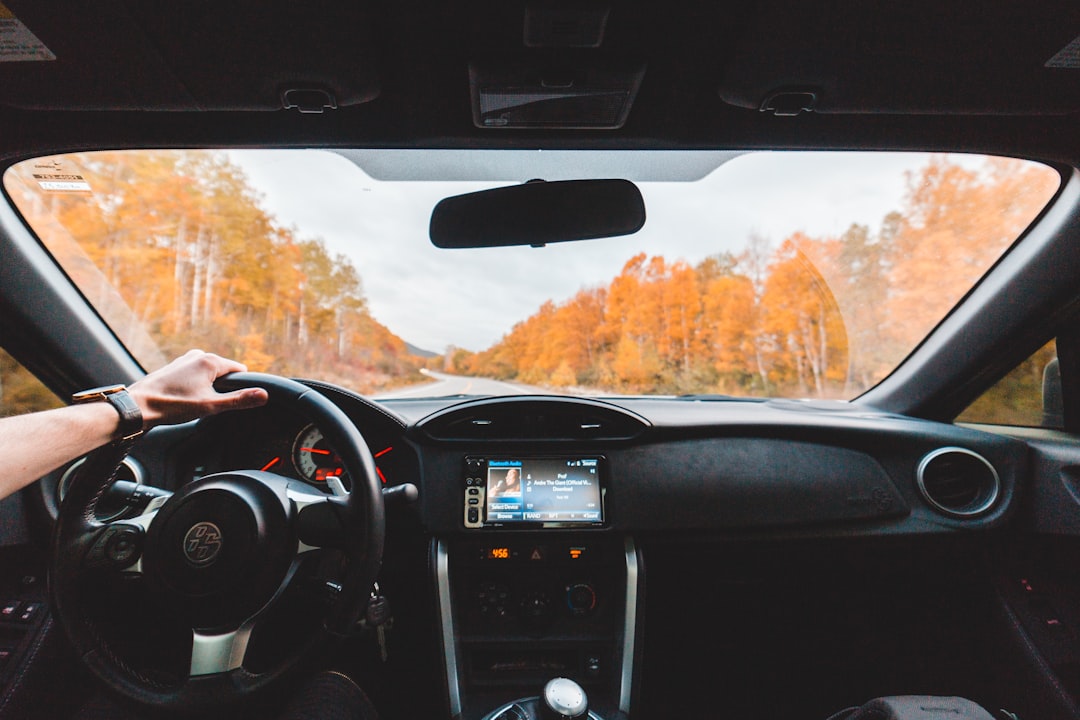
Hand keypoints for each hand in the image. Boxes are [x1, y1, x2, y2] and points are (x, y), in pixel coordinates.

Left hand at [128, 350, 268, 428]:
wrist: (138, 406)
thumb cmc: (172, 405)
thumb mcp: (211, 406)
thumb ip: (239, 400)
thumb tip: (264, 394)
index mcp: (210, 360)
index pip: (240, 370)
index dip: (240, 387)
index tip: (229, 401)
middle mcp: (198, 355)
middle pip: (224, 372)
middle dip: (222, 389)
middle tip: (207, 405)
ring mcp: (185, 360)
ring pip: (209, 374)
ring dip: (207, 388)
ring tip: (193, 403)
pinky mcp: (175, 367)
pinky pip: (195, 375)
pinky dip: (195, 387)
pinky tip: (184, 399)